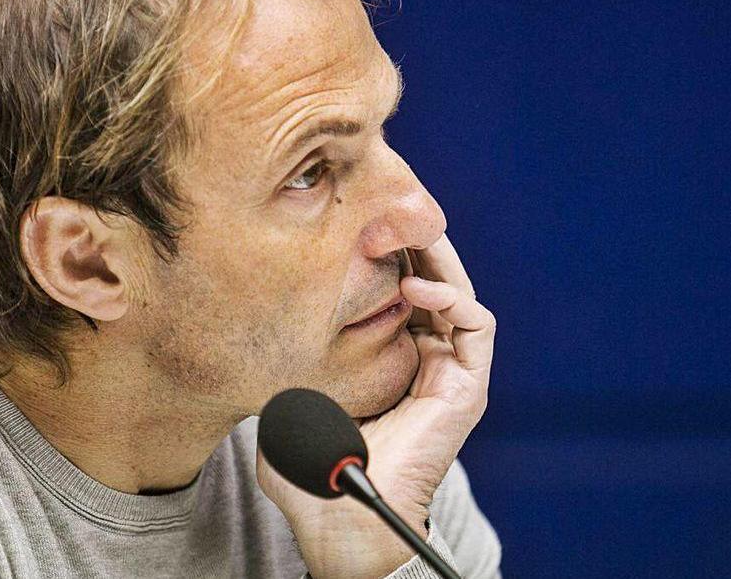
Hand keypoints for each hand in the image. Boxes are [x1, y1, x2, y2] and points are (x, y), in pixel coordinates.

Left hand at [256, 233, 495, 578]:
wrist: (341, 520)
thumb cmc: (311, 470)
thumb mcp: (289, 399)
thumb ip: (284, 365)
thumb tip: (254, 324)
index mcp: (389, 359)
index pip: (397, 290)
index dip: (382, 254)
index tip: (352, 222)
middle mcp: (425, 359)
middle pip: (431, 280)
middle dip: (412, 241)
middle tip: (386, 210)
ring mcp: (449, 372)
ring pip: (458, 292)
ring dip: (436, 257)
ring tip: (403, 233)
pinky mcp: (466, 387)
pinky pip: (477, 325)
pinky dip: (453, 297)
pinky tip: (417, 287)